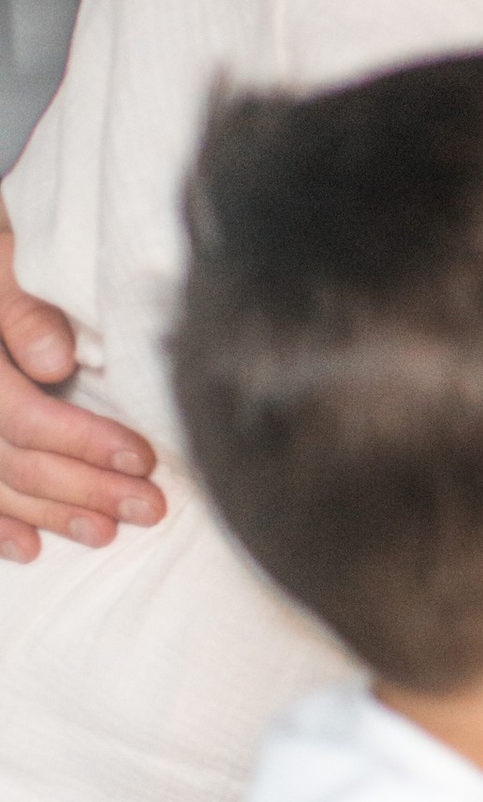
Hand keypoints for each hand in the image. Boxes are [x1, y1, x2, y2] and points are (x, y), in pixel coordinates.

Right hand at [0, 211, 164, 565]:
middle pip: (10, 459)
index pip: (18, 415)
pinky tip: (29, 549)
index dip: (81, 442)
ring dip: (49, 513)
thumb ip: (24, 306)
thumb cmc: (3, 252)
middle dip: (82, 489)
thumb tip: (56, 362)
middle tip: (149, 508)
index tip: (143, 459)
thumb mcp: (7, 257)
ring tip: (106, 534)